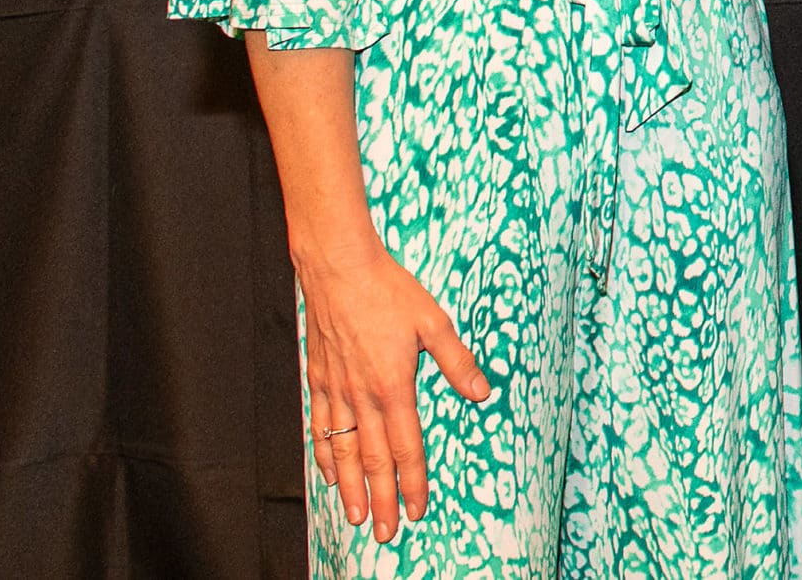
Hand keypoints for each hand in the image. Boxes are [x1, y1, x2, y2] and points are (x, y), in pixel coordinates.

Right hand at [296, 239, 490, 543]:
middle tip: (385, 534)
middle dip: (382, 500)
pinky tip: (329, 474)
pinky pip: (320, 427)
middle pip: (372, 460)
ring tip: (356, 518)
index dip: (413, 482)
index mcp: (393, 386)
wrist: (339, 268)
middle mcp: (362, 396)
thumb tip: (481, 392)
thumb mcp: (434, 322)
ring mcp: (337, 390)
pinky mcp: (320, 379)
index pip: (406, 447)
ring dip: (351, 489)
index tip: (417, 510)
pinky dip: (324, 456)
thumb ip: (456, 361)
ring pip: (342, 452)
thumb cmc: (388, 290)